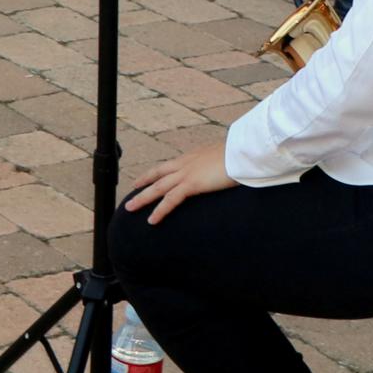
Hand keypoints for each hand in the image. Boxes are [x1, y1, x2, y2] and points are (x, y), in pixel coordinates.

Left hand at [122, 136, 236, 223]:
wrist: (242, 152)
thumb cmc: (239, 155)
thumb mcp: (223, 158)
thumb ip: (216, 163)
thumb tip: (220, 167)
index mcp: (191, 157)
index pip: (167, 166)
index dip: (154, 173)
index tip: (144, 178)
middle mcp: (184, 163)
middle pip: (157, 174)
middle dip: (142, 183)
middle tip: (131, 192)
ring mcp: (186, 173)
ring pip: (158, 187)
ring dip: (143, 198)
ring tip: (130, 208)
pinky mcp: (192, 184)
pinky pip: (171, 199)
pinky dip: (160, 210)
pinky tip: (152, 220)